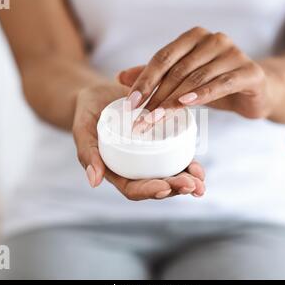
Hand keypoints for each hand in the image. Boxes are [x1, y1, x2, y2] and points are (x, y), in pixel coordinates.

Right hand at [72, 84, 205, 199]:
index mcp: (117, 171)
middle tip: (192, 185)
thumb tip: (94, 181)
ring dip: (187, 181)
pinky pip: (177, 154)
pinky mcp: (161, 141)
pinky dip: (188, 163)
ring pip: (170, 174)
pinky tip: (199, 168)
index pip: (134, 188)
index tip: (164, 187)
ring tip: (201, 182)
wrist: (98, 94)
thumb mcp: (83, 130)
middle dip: (175, 188)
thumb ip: (88, 153)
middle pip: (157, 185)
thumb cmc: (86, 113)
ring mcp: (150, 157)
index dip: (150, 191)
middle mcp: (135, 168)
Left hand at [121, 27, 274, 127]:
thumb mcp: (183, 79)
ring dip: (173, 101)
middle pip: (177, 70)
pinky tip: (186, 104)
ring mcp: (234, 53)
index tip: (130, 103)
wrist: (257, 90)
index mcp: (195, 37)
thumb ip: (156, 76)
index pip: (163, 58)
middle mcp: (214, 40)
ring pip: (195, 78)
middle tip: (141, 119)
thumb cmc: (216, 83)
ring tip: (156, 119)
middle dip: (156, 96)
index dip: (144, 80)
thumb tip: (121, 77)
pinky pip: (221, 84)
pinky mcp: (250, 72)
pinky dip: (202, 94)